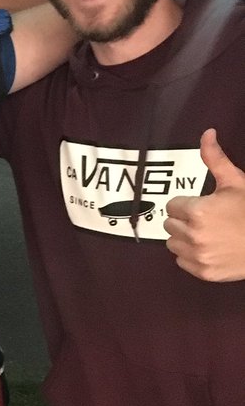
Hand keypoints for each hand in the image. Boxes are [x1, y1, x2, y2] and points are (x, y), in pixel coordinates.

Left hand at [164, 129, 244, 280]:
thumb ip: (215, 159)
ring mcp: (197, 256)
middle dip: (184, 220)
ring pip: (173, 243)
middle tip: (205, 219)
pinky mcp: (203, 272)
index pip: (173, 205)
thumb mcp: (236, 182)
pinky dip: (190, 256)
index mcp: (198, 211)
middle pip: (170, 224)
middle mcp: (193, 235)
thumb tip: (207, 132)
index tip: (202, 205)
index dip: (187, 204)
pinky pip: (181, 261)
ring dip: (183, 238)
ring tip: (205, 233)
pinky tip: (208, 248)